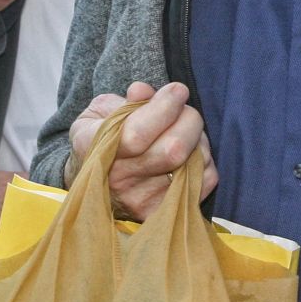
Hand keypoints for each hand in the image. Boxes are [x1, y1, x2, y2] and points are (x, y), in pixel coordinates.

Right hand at [66, 81, 215, 220]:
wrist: (95, 181)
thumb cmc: (102, 138)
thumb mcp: (101, 112)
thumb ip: (123, 101)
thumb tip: (142, 91)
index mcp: (99, 151)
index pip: (137, 134)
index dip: (165, 107)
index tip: (177, 90)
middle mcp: (119, 181)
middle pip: (173, 149)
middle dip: (188, 119)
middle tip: (184, 109)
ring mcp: (142, 201)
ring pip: (193, 163)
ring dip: (198, 138)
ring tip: (185, 131)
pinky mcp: (165, 210)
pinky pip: (205, 180)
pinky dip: (205, 160)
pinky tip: (191, 152)